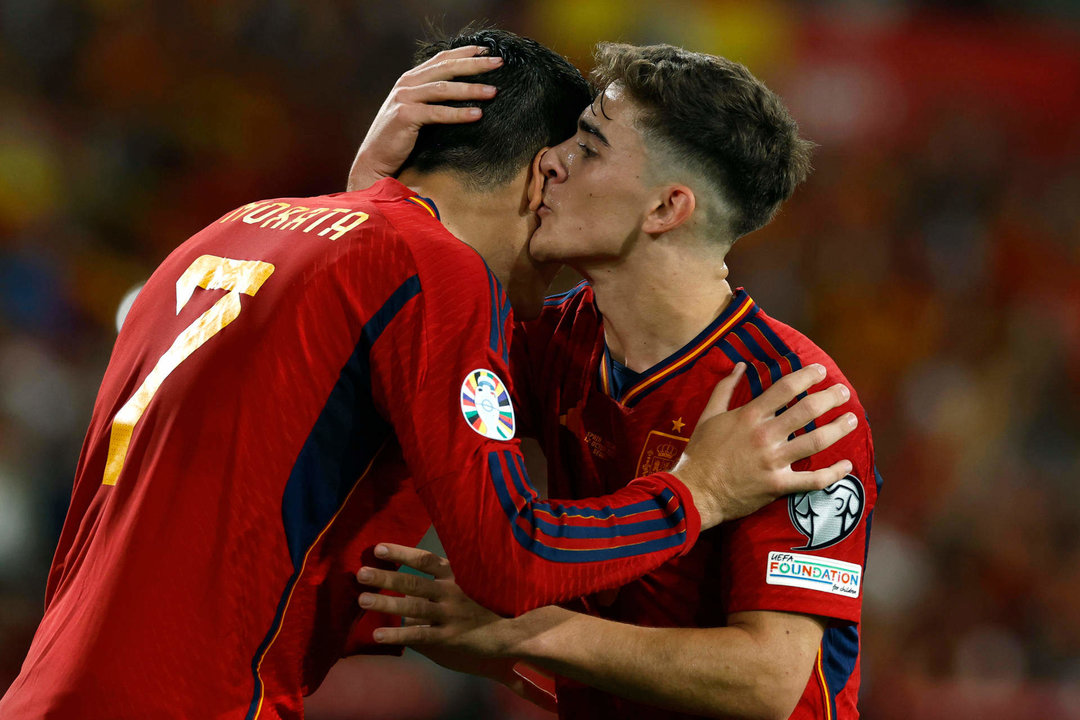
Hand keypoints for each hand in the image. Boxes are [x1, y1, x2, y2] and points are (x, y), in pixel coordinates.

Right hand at [346, 46, 503, 190]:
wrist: (375, 158)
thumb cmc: (401, 137)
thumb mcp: (417, 110)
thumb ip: (433, 97)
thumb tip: (466, 92)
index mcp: (411, 78)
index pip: (442, 59)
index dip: (465, 53)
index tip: (489, 51)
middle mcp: (407, 83)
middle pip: (446, 68)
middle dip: (475, 64)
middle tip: (499, 63)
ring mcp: (404, 98)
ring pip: (444, 88)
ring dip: (471, 89)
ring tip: (493, 92)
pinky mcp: (405, 116)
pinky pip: (437, 113)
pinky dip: (458, 113)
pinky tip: (477, 114)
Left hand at [357, 543, 524, 680]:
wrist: (515, 630)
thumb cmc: (489, 604)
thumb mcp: (472, 582)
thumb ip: (446, 579)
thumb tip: (416, 576)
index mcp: (455, 574)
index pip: (425, 559)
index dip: (401, 553)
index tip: (378, 548)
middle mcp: (451, 591)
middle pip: (413, 582)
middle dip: (386, 577)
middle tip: (361, 573)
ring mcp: (449, 615)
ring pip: (412, 607)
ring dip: (386, 602)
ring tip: (362, 599)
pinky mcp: (449, 637)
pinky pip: (418, 635)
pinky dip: (397, 633)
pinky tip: (378, 633)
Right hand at [671, 363, 856, 528]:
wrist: (694, 492)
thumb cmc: (700, 453)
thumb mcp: (708, 416)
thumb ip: (725, 389)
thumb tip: (739, 366)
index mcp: (749, 416)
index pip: (785, 388)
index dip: (807, 376)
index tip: (821, 371)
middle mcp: (765, 435)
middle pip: (807, 410)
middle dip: (830, 397)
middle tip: (844, 392)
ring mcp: (773, 461)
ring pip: (816, 441)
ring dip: (839, 428)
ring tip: (852, 419)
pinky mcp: (778, 485)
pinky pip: (812, 480)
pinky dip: (833, 474)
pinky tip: (847, 466)